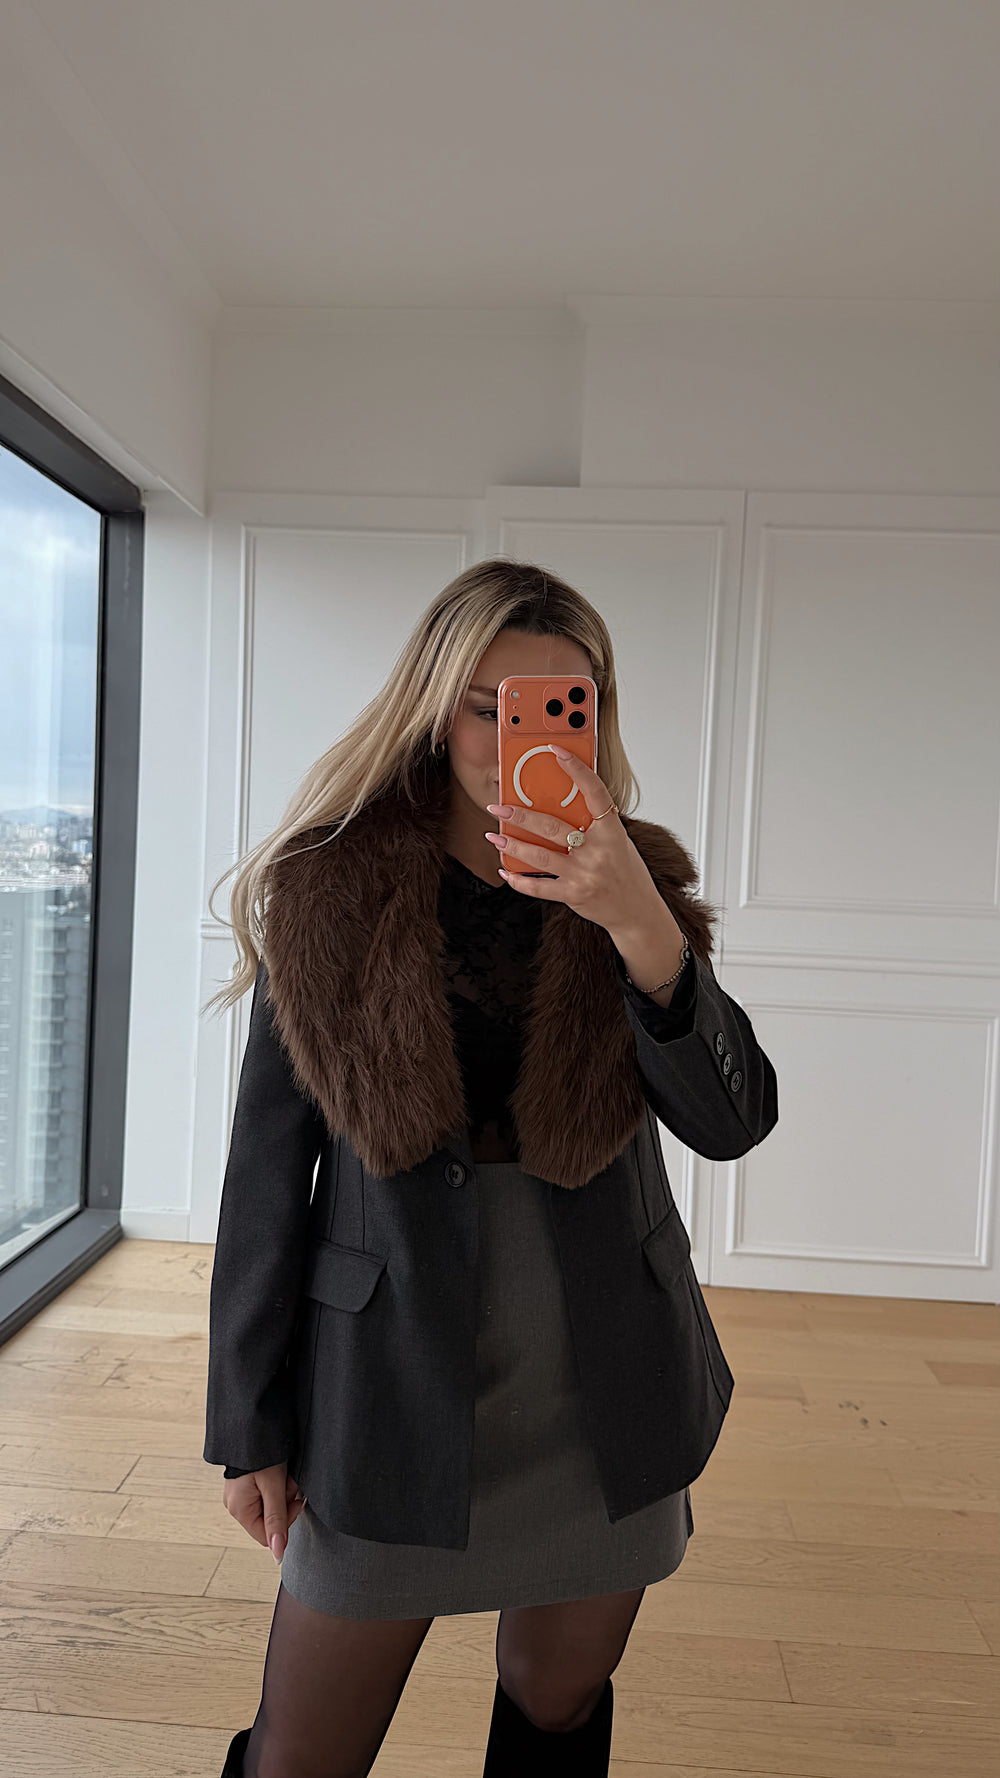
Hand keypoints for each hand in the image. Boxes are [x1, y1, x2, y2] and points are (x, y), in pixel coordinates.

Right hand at [222, 1462, 306, 1561]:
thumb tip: (278, 1554)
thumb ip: (277, 1520)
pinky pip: (265, 1494)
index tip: (296, 1500)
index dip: (286, 1521)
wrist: (253, 1424)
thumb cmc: (262, 1453)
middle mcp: (235, 1505)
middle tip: (289, 1481)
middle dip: (284, 1502)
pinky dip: (276, 1485)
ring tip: (284, 1472)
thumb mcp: (273, 1486)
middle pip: (269, 1520)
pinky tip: (279, 1471)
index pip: (267, 1536)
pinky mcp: (244, 1485)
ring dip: (282, 1491)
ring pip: (269, 1506)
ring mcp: (238, 1495)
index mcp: (239, 1510)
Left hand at [485, 745, 662, 933]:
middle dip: (520, 816)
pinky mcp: (574, 894)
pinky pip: (539, 887)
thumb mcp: (617, 841)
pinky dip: (519, 880)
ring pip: (539, 856)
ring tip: (494, 836)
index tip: (557, 751)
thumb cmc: (626, 871)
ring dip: (511, 845)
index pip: (595, 793)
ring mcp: (585, 874)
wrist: (638, 911)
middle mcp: (598, 851)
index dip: (577, 770)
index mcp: (612, 831)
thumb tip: (559, 803)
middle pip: (552, 827)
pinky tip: (505, 871)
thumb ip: (594, 824)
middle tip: (498, 807)